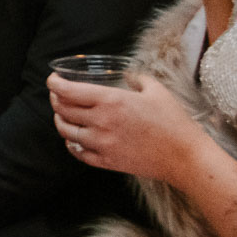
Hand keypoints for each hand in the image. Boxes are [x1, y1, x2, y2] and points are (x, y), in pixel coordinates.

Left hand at [48, 73, 205, 182]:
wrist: (185, 157)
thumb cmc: (173, 121)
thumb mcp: (155, 89)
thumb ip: (136, 78)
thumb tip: (126, 74)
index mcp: (110, 101)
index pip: (68, 91)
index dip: (54, 84)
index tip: (52, 80)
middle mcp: (100, 122)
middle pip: (63, 110)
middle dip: (55, 99)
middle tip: (57, 94)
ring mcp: (102, 144)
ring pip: (66, 132)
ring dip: (60, 121)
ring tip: (62, 115)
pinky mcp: (107, 162)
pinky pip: (78, 153)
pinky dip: (71, 144)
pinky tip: (73, 139)